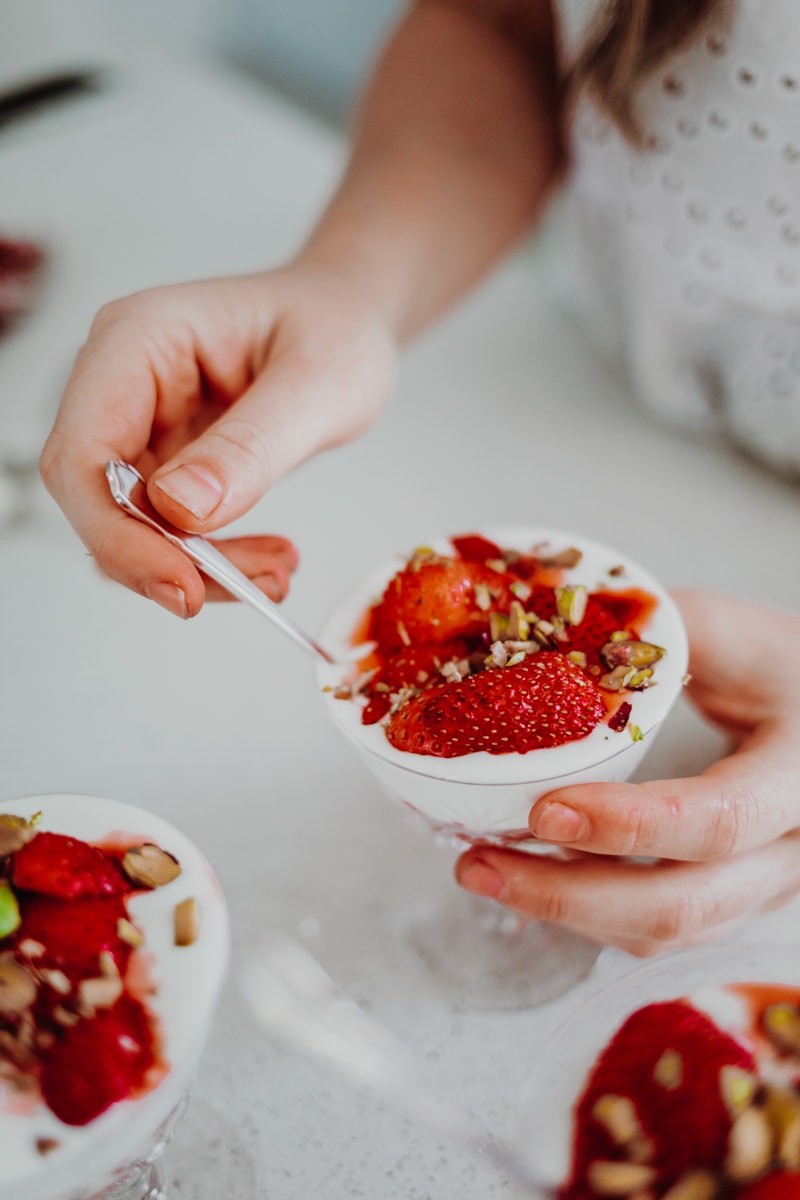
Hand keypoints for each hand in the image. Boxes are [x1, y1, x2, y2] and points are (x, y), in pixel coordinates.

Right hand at [40, 266, 396, 616]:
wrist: (345, 324)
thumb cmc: (333, 328)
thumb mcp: (318, 385)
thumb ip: (251, 446)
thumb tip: (181, 508)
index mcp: (138, 339)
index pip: (84, 451)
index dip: (118, 530)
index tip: (182, 582)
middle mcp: (121, 381)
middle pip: (98, 499)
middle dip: (166, 559)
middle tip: (250, 586)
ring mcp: (137, 423)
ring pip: (131, 527)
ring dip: (198, 567)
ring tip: (275, 571)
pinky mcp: (162, 460)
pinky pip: (165, 530)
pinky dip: (212, 558)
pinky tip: (265, 558)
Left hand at [455, 588, 799, 955]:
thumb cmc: (788, 668)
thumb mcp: (735, 634)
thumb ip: (653, 633)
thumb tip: (544, 626)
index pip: (720, 819)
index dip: (630, 825)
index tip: (543, 811)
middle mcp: (789, 851)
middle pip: (680, 905)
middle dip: (566, 896)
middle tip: (477, 863)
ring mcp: (762, 887)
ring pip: (665, 931)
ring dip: (565, 910)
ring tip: (484, 869)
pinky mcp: (731, 900)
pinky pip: (660, 927)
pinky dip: (589, 910)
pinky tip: (533, 875)